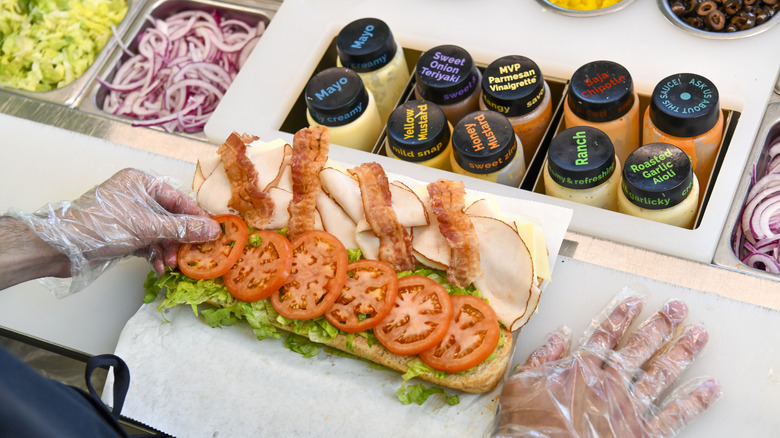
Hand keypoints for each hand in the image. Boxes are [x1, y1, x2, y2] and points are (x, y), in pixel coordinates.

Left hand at [7, 168, 219, 294]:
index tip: (211, 233)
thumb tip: (213, 229)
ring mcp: (129, 216)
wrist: (61, 247)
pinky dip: (154, 255)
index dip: (195, 218)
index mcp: (141, 182)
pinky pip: (148, 242)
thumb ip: (182, 229)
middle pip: (171, 218)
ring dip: (167, 250)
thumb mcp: (147, 227)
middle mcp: (136, 196)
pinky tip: (158, 268)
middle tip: (190, 254)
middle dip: (179, 239)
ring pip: (160, 233)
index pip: (178, 199)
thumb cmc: (101, 226)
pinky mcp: (123, 234)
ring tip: (171, 265)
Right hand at [496, 294, 721, 437]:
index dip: (620, 317)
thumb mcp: (520, 385)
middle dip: (660, 326)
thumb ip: (542, 358)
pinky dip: (694, 401)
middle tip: (677, 309)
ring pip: (661, 374)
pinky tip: (710, 388)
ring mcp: (629, 408)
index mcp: (580, 369)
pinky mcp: (642, 433)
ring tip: (698, 335)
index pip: (605, 335)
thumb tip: (560, 335)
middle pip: (640, 348)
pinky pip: (674, 415)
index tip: (635, 302)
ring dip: (681, 353)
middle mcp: (609, 383)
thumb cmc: (528, 427)